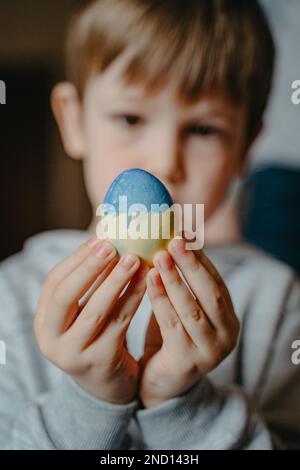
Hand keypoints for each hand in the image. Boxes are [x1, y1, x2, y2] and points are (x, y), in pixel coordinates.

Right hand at [34, 236, 149, 404]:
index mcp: (43, 323)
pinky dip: (133, 298)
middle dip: (89, 268)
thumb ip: (87, 285)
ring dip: (116, 280)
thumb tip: (107, 240)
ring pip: (96, 310)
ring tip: (134, 258)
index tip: (98, 239)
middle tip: (112, 245)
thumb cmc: (96, 338)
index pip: (53, 284)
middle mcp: (51, 339)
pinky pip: (120, 323)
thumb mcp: (81, 315)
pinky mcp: (101, 361)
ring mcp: (74, 353)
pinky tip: (147, 281)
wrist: (108, 385)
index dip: (76, 260)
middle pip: (66, 297)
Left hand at [138, 237, 239, 407]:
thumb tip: (168, 240)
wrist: (161, 384)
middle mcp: (227, 335)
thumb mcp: (181, 309)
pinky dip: (160, 299)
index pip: (216, 282)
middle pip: (210, 293)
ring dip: (175, 279)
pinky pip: (172, 325)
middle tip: (175, 239)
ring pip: (192, 308)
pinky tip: (148, 280)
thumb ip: (181, 284)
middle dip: (191, 264)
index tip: (184, 233)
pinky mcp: (189, 362)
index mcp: (228, 318)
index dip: (201, 257)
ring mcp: (211, 351)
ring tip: (160, 255)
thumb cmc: (170, 339)